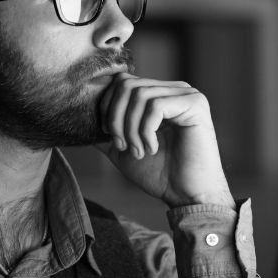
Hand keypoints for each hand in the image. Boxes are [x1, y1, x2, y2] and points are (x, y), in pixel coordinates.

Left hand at [96, 73, 233, 207]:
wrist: (187, 195)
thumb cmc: (160, 174)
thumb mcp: (123, 149)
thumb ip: (107, 132)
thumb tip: (81, 120)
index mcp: (159, 94)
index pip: (121, 82)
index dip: (107, 107)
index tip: (109, 138)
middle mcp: (174, 89)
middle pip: (127, 84)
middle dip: (116, 118)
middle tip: (122, 146)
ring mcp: (187, 94)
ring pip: (140, 95)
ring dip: (131, 129)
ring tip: (139, 151)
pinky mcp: (196, 104)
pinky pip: (156, 106)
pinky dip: (146, 131)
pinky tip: (152, 149)